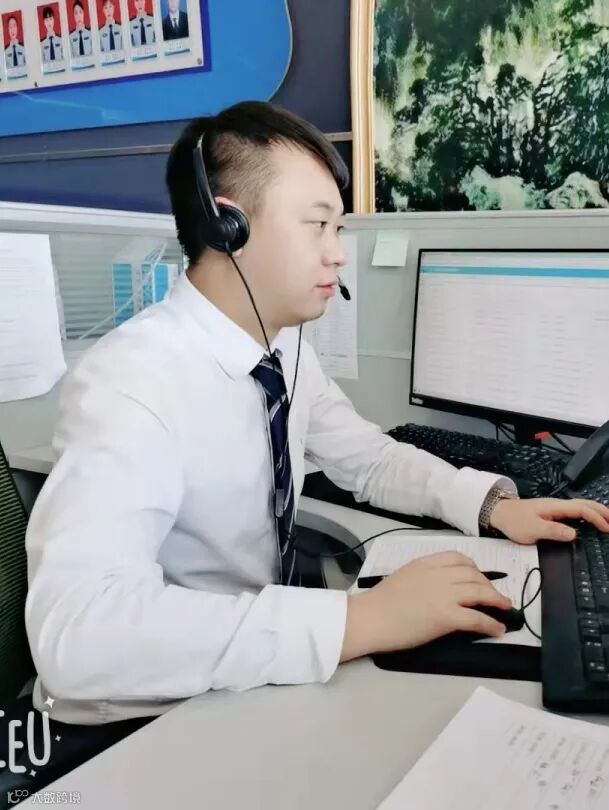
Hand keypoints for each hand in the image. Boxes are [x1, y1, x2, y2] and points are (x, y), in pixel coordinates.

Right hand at [340, 551, 511, 661]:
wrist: (371, 618)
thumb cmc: (380, 602)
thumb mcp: (404, 576)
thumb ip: (424, 576)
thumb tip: (441, 587)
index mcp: (426, 563)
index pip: (458, 558)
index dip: (474, 567)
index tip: (479, 576)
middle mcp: (438, 574)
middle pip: (473, 575)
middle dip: (489, 585)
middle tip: (496, 596)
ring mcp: (444, 594)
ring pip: (479, 592)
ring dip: (496, 600)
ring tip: (505, 608)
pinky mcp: (447, 616)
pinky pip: (477, 618)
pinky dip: (491, 624)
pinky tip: (498, 629)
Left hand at [490, 497, 608, 544]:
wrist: (498, 513)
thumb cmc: (514, 521)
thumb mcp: (533, 529)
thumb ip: (553, 531)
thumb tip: (574, 534)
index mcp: (556, 507)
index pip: (582, 510)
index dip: (597, 518)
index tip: (607, 530)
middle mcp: (558, 505)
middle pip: (586, 504)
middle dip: (602, 512)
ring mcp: (555, 508)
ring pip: (581, 507)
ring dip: (596, 512)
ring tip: (608, 521)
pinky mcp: (551, 513)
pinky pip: (575, 511)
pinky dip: (587, 514)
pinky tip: (590, 521)